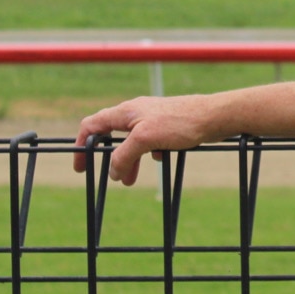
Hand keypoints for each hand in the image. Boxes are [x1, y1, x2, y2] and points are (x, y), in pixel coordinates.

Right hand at [75, 95, 219, 185]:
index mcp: (125, 112)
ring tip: (129, 181)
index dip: (82, 144)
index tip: (80, 166)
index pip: (92, 125)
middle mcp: (136, 113)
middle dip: (108, 158)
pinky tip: (158, 160)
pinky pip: (149, 142)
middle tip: (108, 177)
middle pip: (111, 135)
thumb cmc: (180, 123)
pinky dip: (147, 154)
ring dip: (128, 161)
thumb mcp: (145, 139)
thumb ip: (124, 155)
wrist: (214, 116)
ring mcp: (152, 119)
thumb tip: (113, 172)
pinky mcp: (167, 126)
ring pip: (132, 142)